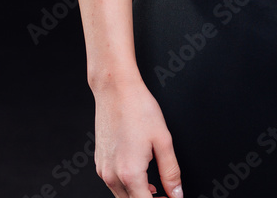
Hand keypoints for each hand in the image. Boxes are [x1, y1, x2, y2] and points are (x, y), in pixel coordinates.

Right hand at [93, 77, 183, 197]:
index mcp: (130, 173)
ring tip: (156, 188)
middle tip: (166, 195)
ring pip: (121, 196)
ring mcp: (103, 170)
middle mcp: (112, 175)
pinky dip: (127, 187)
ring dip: (138, 196)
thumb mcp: (163, 139)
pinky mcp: (99, 162)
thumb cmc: (138, 108)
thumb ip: (171, 171)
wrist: (115, 89)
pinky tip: (140, 175)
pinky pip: (113, 184)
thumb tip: (177, 193)